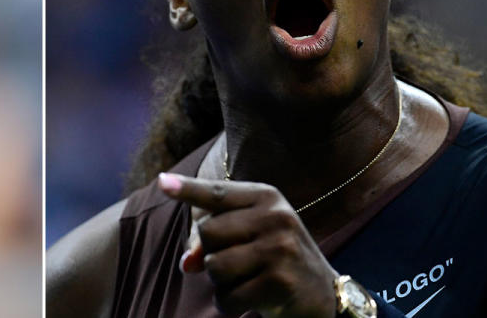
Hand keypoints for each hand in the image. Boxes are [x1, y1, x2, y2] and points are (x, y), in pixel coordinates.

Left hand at [158, 173, 338, 317]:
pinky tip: (252, 299)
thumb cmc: (274, 258)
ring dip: (221, 282)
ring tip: (247, 280)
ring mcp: (280, 249)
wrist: (324, 294)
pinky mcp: (280, 283)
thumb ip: (210, 241)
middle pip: (207, 233)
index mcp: (266, 197)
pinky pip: (227, 297)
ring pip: (214, 267)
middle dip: (211, 255)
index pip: (217, 193)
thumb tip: (186, 264)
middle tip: (239, 262)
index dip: (187, 189)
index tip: (162, 182)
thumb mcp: (248, 236)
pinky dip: (230, 304)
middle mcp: (276, 217)